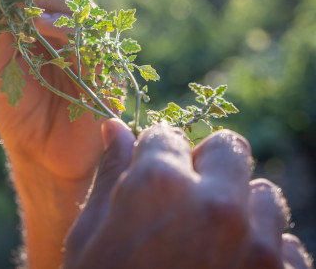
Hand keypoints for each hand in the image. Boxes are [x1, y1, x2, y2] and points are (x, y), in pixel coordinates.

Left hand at [0, 0, 103, 184]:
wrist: (43, 157)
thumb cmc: (20, 114)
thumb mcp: (1, 70)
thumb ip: (0, 35)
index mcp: (43, 28)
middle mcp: (68, 31)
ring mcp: (88, 46)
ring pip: (76, 8)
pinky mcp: (105, 67)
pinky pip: (90, 40)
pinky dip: (68, 28)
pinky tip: (43, 24)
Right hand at [64, 121, 313, 268]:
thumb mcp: (90, 236)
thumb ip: (110, 174)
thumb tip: (114, 127)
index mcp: (158, 184)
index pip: (167, 135)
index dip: (155, 154)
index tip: (152, 174)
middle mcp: (216, 204)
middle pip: (229, 148)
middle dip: (207, 164)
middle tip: (186, 198)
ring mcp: (258, 247)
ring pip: (266, 195)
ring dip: (240, 209)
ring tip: (211, 242)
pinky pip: (289, 246)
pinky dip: (265, 252)